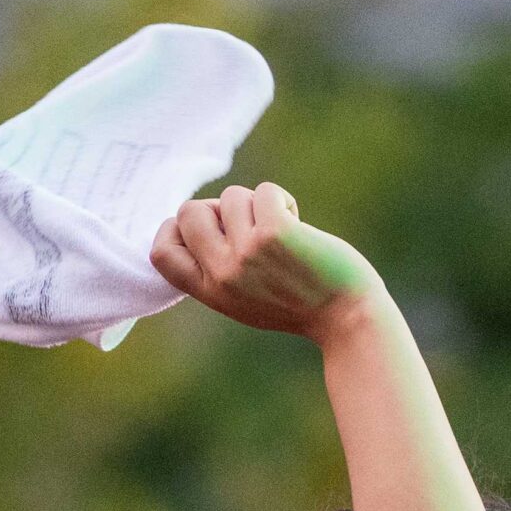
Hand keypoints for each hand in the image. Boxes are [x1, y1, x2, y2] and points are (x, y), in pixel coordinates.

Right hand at [150, 180, 382, 344]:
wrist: (349, 319)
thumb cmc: (301, 305)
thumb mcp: (244, 299)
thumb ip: (218, 268)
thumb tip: (199, 215)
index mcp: (210, 292)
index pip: (160, 252)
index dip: (175, 231)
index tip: (207, 231)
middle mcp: (223, 273)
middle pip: (188, 212)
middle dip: (218, 208)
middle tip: (249, 225)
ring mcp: (247, 253)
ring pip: (231, 196)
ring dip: (258, 204)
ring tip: (281, 230)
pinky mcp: (275, 233)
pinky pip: (264, 191)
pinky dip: (282, 199)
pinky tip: (298, 222)